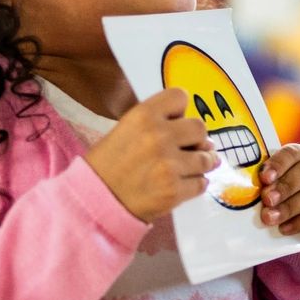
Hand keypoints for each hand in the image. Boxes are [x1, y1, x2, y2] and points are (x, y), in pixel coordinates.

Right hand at [82, 86, 218, 221]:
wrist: (92, 202)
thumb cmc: (106, 166)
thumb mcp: (125, 131)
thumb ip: (159, 125)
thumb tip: (201, 136)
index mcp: (143, 116)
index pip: (180, 97)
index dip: (180, 111)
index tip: (175, 122)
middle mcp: (158, 137)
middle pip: (199, 128)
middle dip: (195, 139)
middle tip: (184, 149)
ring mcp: (168, 165)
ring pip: (206, 157)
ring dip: (199, 163)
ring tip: (185, 168)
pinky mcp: (174, 191)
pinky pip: (201, 183)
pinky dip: (195, 184)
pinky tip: (181, 184)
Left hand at [259, 143, 299, 240]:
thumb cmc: (289, 198)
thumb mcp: (278, 186)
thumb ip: (269, 184)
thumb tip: (248, 190)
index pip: (293, 152)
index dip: (279, 164)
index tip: (264, 178)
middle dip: (284, 187)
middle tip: (267, 200)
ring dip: (289, 208)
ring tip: (270, 219)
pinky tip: (286, 228)